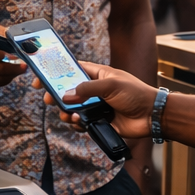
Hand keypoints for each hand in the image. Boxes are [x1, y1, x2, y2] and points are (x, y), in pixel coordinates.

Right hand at [33, 60, 157, 137]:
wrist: (152, 116)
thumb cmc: (136, 94)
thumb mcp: (111, 85)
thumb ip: (87, 89)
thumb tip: (66, 95)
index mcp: (98, 75)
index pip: (72, 70)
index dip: (56, 72)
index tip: (42, 77)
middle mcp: (95, 90)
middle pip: (68, 91)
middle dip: (57, 95)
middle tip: (49, 100)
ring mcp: (96, 106)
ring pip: (72, 109)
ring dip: (66, 112)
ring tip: (69, 115)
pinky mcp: (98, 121)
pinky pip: (81, 123)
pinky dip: (76, 124)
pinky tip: (79, 123)